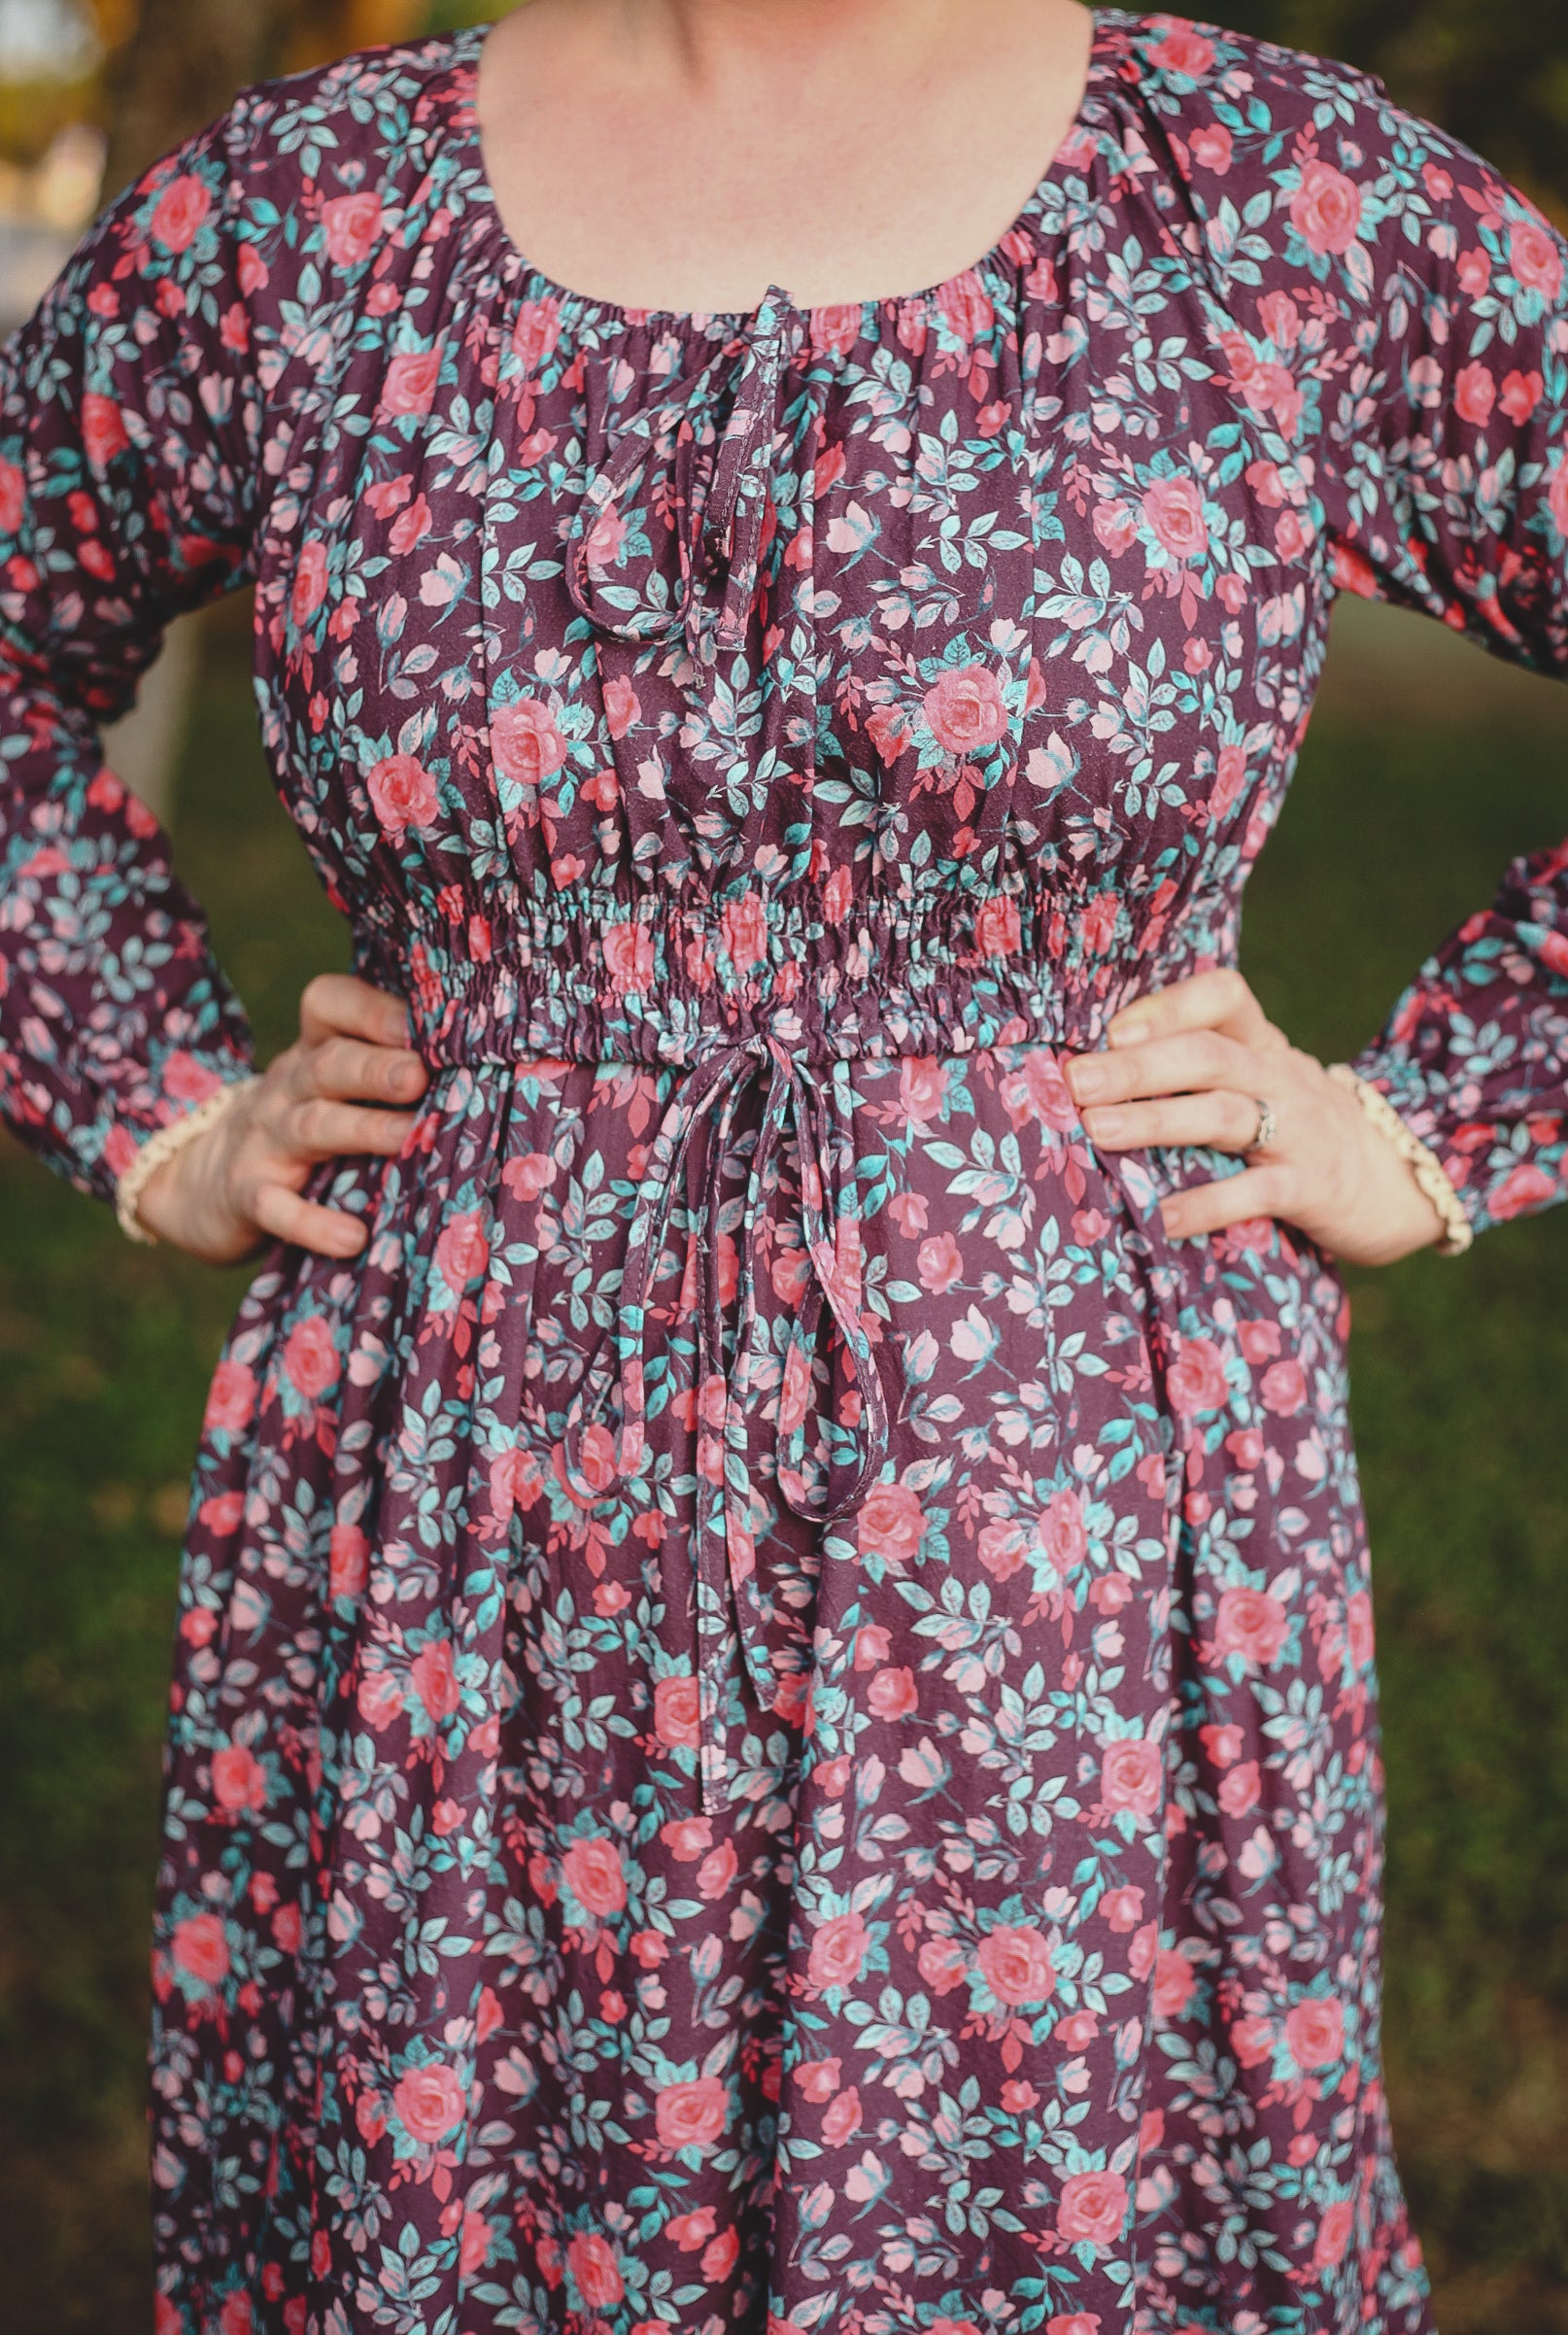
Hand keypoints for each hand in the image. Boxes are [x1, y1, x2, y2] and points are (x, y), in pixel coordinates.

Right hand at [133, 974, 427, 1263]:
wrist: (198, 1183)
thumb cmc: (298, 1128)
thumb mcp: (327, 1088)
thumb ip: (382, 1071)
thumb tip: (480, 1068)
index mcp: (313, 1052)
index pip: (328, 1005)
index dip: (370, 1010)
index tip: (423, 1022)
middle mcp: (288, 1087)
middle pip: (329, 1065)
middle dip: (376, 1068)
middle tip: (420, 1075)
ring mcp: (264, 1141)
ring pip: (313, 1127)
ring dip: (363, 1130)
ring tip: (409, 1138)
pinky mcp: (247, 1195)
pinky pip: (276, 1207)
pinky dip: (313, 1223)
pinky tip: (353, 1237)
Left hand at [1061, 968, 1447, 1266]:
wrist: (1402, 1182)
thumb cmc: (1302, 1130)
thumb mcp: (1264, 1083)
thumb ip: (1202, 1072)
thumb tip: (1098, 1073)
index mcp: (1265, 1046)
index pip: (1224, 997)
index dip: (1169, 1006)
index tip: (1111, 1028)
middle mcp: (1282, 1078)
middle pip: (1209, 1056)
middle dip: (1138, 1066)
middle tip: (1077, 1082)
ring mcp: (1301, 1132)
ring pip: (1225, 1115)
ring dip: (1157, 1121)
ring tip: (1097, 1130)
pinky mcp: (1313, 1188)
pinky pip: (1257, 1192)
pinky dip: (1208, 1204)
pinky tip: (1163, 1218)